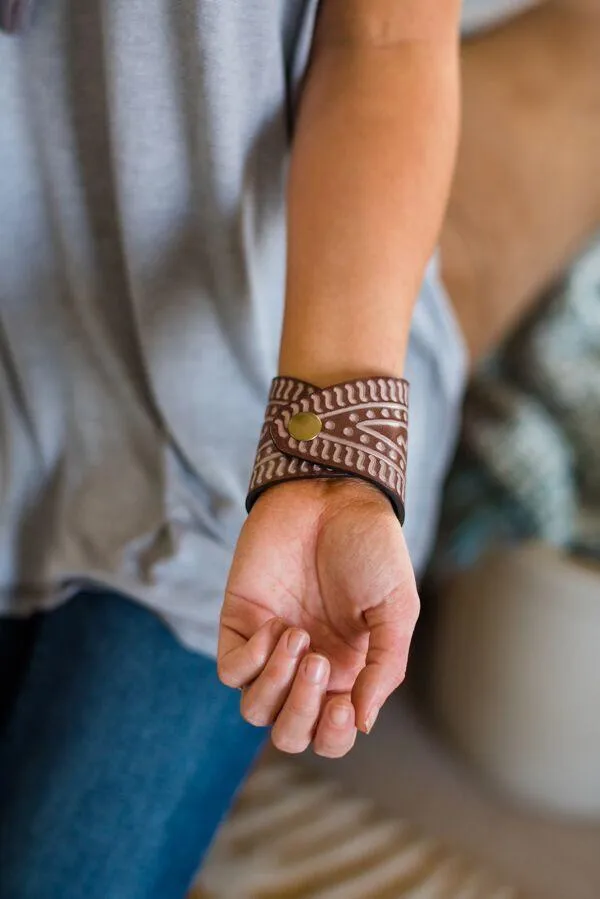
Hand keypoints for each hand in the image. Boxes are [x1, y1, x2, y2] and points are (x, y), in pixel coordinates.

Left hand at [218, 479, 419, 757]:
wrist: (332, 496)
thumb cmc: (371, 550)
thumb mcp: (396, 608)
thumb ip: (385, 668)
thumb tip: (364, 723)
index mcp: (348, 672)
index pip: (332, 734)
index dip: (334, 736)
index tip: (343, 707)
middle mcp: (307, 667)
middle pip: (290, 732)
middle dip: (301, 714)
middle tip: (318, 662)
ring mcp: (271, 647)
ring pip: (255, 710)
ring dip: (276, 685)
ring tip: (298, 636)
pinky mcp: (241, 622)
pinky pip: (232, 670)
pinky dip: (251, 660)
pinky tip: (274, 627)